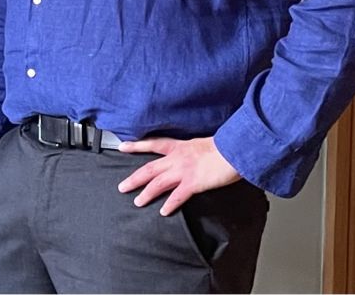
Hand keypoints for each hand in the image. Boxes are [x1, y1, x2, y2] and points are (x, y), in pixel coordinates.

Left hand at [116, 136, 239, 214]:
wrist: (233, 149)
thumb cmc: (221, 146)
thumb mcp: (200, 143)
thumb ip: (190, 150)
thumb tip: (188, 155)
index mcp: (179, 146)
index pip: (152, 143)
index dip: (136, 145)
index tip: (122, 147)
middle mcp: (177, 158)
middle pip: (149, 169)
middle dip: (134, 178)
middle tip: (121, 186)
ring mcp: (183, 171)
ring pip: (158, 183)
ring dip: (146, 193)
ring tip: (137, 201)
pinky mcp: (193, 183)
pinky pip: (177, 196)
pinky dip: (169, 205)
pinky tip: (163, 212)